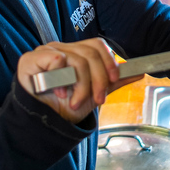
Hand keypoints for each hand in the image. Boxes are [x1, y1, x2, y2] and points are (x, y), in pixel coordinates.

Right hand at [16, 39, 142, 122]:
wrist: (43, 124)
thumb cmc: (63, 108)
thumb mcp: (93, 95)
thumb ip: (112, 82)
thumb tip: (138, 72)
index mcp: (75, 53)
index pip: (97, 45)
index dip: (108, 60)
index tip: (113, 80)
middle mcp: (61, 48)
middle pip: (90, 53)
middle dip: (98, 80)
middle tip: (97, 100)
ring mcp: (45, 52)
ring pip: (77, 60)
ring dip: (81, 86)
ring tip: (75, 102)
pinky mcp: (31, 59)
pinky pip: (56, 59)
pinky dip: (61, 79)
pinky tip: (58, 93)